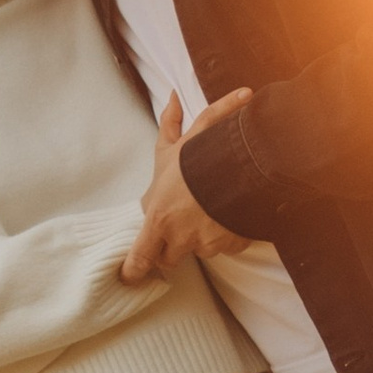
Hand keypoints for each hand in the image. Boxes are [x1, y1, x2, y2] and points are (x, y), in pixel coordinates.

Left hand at [119, 91, 253, 286]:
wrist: (241, 166)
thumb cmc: (199, 157)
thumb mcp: (177, 140)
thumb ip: (168, 127)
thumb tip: (172, 96)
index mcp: (158, 218)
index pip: (140, 258)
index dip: (134, 269)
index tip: (130, 276)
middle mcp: (180, 237)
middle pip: (170, 259)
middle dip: (172, 246)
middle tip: (181, 224)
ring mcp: (208, 244)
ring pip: (201, 250)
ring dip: (203, 236)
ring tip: (211, 209)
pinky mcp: (233, 245)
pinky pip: (227, 246)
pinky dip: (229, 233)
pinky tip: (232, 213)